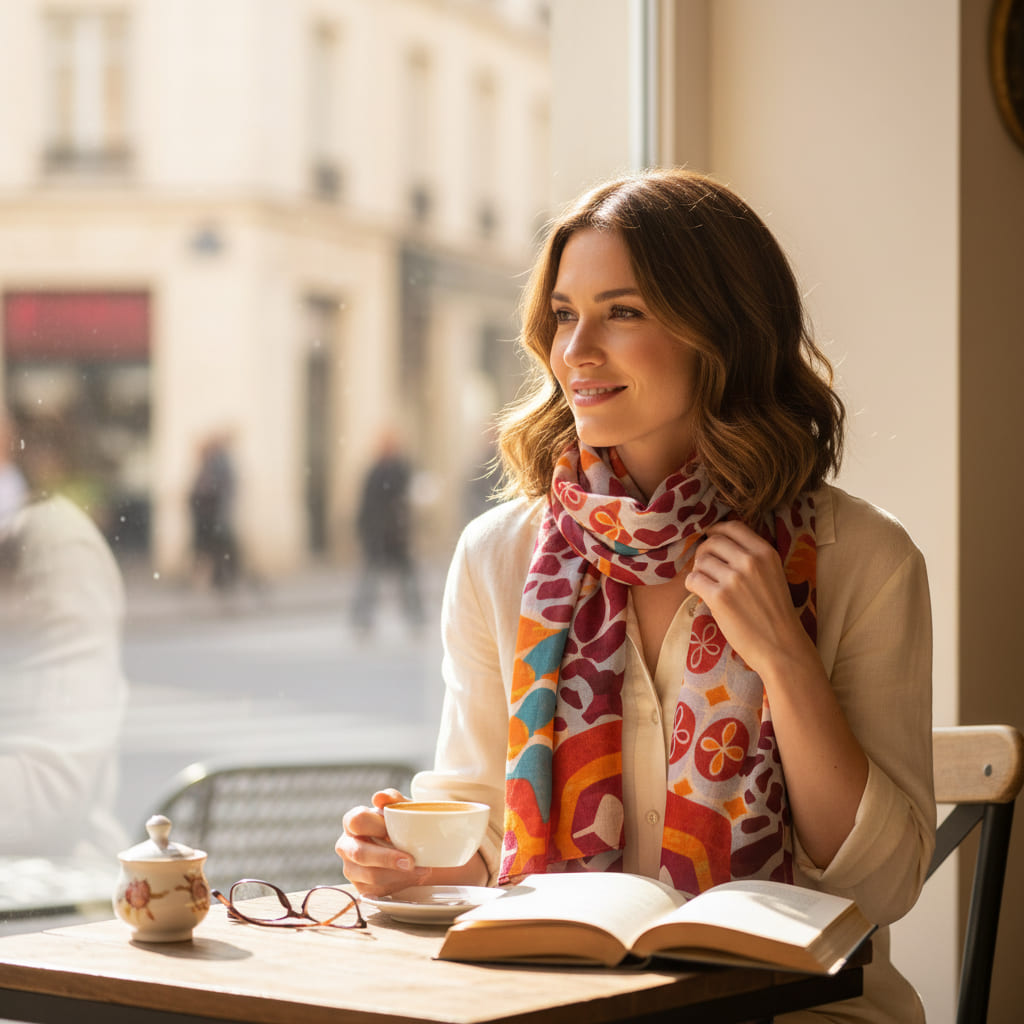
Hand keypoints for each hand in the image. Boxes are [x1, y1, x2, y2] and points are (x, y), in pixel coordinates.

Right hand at [335, 789, 429, 896]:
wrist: (414, 848)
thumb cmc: (402, 823)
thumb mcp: (401, 808)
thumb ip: (392, 799)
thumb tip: (379, 797)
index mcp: (352, 822)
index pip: (356, 821)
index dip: (375, 826)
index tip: (393, 830)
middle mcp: (346, 845)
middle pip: (359, 853)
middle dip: (387, 858)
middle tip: (411, 861)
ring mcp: (351, 868)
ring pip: (370, 875)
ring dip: (398, 874)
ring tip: (421, 869)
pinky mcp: (361, 887)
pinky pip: (377, 890)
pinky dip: (399, 884)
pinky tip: (413, 876)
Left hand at [684, 520, 817, 680]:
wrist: (782, 647)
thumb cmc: (775, 614)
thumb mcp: (773, 575)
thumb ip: (752, 557)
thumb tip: (719, 543)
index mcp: (766, 553)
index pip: (733, 526)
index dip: (717, 531)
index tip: (711, 537)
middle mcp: (750, 561)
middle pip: (712, 542)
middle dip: (704, 553)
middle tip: (706, 568)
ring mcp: (734, 579)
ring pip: (700, 561)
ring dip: (699, 571)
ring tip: (708, 585)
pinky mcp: (719, 597)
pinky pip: (692, 579)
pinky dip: (692, 586)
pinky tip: (702, 594)